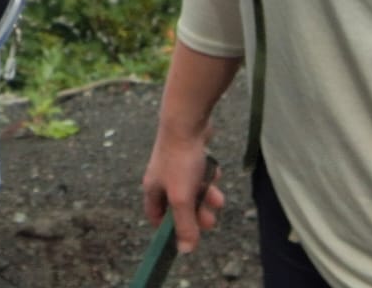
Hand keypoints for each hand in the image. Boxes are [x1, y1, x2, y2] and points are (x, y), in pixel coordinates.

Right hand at [141, 131, 224, 251]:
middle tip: (209, 221)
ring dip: (206, 197)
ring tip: (219, 200)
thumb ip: (184, 224)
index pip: (155, 215)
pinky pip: (200, 172)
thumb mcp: (182, 198)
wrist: (187, 121)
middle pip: (178, 205)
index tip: (183, 237)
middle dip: (195, 214)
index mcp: (152, 188)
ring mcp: (175, 164)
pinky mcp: (189, 153)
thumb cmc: (180, 160)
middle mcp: (161, 177)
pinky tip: (215, 174)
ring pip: (192, 189)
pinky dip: (209, 176)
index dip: (167, 229)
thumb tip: (185, 251)